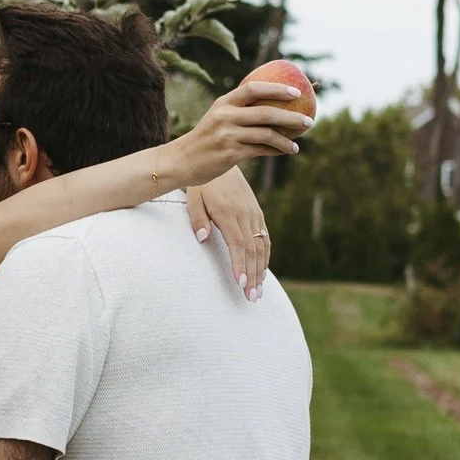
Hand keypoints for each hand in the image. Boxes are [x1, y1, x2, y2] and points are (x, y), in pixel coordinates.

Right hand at [186, 77, 315, 172]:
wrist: (182, 160)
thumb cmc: (206, 138)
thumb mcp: (218, 117)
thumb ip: (240, 110)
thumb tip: (274, 105)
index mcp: (224, 103)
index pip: (253, 88)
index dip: (277, 89)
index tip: (297, 92)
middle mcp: (225, 116)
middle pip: (266, 113)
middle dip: (291, 117)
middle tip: (309, 121)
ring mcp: (227, 135)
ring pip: (266, 134)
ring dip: (286, 140)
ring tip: (297, 144)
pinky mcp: (230, 153)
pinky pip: (260, 150)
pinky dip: (275, 151)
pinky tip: (284, 152)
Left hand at [187, 169, 269, 293]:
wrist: (223, 161)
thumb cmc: (203, 183)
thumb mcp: (194, 197)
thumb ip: (198, 218)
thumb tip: (202, 238)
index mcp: (229, 212)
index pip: (238, 244)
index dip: (240, 265)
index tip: (240, 283)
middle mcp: (245, 215)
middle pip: (253, 250)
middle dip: (253, 276)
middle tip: (251, 297)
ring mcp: (254, 215)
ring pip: (261, 247)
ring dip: (261, 271)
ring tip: (258, 292)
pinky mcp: (258, 214)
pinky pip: (265, 238)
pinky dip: (265, 257)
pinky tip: (262, 272)